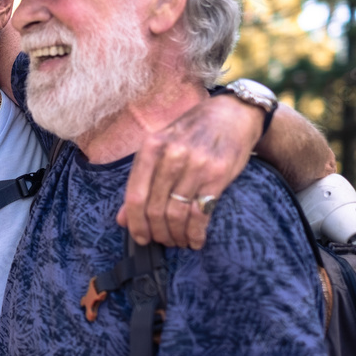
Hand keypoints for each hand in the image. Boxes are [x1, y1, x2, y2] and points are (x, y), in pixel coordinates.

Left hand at [116, 94, 262, 248]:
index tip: (139, 238)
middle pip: (155, 208)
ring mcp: (195, 165)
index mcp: (151, 147)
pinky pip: (200, 213)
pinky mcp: (218, 175)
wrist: (233, 113)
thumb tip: (122, 218)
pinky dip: (195, 233)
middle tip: (162, 242)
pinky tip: (195, 240)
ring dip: (175, 235)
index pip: (135, 195)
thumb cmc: (192, 132)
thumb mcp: (161, 146)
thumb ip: (141, 180)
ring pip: (176, 214)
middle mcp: (171, 156)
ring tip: (177, 241)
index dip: (135, 223)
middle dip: (157, 232)